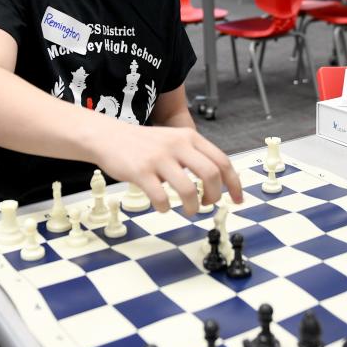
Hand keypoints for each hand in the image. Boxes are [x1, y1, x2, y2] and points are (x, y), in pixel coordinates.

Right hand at [94, 123, 242, 214]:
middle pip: (211, 175)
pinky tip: (162, 206)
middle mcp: (177, 145)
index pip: (222, 161)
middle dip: (215, 196)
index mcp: (189, 137)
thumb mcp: (174, 141)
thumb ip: (194, 156)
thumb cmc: (143, 144)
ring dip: (193, 207)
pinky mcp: (141, 172)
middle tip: (208, 205)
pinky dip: (165, 208)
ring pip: (189, 190)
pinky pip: (161, 198)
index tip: (238, 199)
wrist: (108, 137)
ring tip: (188, 210)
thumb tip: (218, 182)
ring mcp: (159, 158)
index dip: (235, 183)